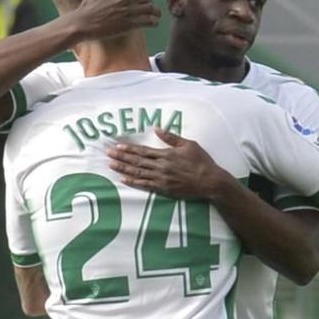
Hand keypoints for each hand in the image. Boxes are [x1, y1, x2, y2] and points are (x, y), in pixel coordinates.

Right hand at [63, 0, 159, 40]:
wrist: (84, 23)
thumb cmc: (88, 4)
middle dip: (149, 3)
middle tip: (150, 8)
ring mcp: (129, 10)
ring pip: (150, 9)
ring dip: (155, 12)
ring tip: (156, 15)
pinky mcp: (131, 23)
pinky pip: (149, 21)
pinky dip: (154, 22)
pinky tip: (154, 23)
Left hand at [107, 128, 230, 203]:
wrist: (209, 181)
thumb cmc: (201, 162)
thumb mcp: (188, 144)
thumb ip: (171, 137)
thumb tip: (157, 129)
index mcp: (166, 154)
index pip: (143, 151)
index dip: (129, 148)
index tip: (117, 146)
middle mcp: (161, 166)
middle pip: (137, 161)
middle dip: (121, 157)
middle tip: (108, 154)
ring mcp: (161, 178)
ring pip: (138, 172)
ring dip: (124, 168)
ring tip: (111, 165)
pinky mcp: (164, 189)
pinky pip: (145, 185)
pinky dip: (133, 182)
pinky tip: (124, 179)